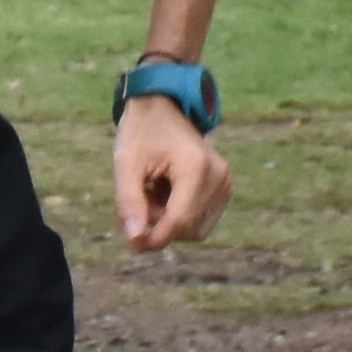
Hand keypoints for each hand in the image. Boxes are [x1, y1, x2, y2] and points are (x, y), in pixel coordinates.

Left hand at [113, 95, 230, 253]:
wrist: (161, 107)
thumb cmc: (141, 132)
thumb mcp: (125, 163)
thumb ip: (128, 201)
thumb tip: (135, 239)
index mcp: (196, 167)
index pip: (179, 221)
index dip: (154, 239)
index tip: (131, 244)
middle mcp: (219, 176)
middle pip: (187, 228)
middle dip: (159, 225)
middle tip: (139, 199)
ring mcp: (226, 183)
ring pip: (196, 229)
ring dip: (169, 222)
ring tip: (153, 192)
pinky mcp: (225, 189)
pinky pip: (201, 220)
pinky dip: (180, 215)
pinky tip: (166, 193)